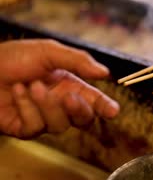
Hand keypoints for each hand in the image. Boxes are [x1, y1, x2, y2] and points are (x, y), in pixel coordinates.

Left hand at [0, 39, 118, 138]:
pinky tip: (17, 92)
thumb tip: (105, 73)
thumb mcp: (48, 51)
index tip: (114, 111)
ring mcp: (43, 118)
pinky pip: (36, 127)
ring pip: (60, 125)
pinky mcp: (25, 128)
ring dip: (46, 105)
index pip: (94, 100)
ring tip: (32, 86)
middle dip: (79, 110)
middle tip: (70, 99)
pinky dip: (26, 107)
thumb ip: (78, 61)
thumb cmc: (12, 57)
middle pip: (83, 119)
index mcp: (70, 85)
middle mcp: (60, 103)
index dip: (106, 107)